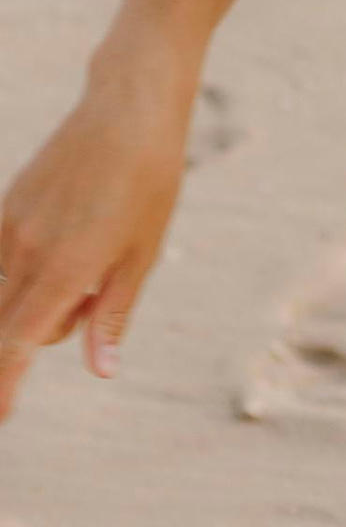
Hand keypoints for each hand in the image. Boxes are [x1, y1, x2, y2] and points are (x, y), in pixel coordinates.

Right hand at [0, 67, 193, 424]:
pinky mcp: (6, 206)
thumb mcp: (143, 254)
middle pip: (8, 327)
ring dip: (36, 303)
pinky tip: (67, 241)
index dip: (5, 385)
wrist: (128, 107)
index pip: (18, 345)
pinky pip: (2, 261)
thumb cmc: (149, 182)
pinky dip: (25, 272)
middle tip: (95, 294)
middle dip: (34, 340)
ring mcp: (9, 226)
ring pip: (7, 295)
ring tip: (93, 260)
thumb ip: (113, 315)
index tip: (1, 419)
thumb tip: (101, 371)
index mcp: (65, 269)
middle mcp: (25, 251)